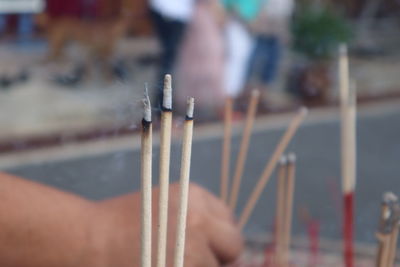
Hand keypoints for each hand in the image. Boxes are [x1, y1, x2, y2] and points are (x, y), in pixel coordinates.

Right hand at [94, 183, 242, 266]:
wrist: (88, 240)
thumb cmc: (119, 222)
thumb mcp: (163, 203)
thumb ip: (195, 215)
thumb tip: (217, 237)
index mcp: (195, 197)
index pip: (229, 222)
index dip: (218, 237)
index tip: (205, 244)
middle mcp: (200, 221)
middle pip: (233, 245)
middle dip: (218, 255)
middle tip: (193, 259)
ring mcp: (193, 251)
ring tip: (167, 262)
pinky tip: (165, 266)